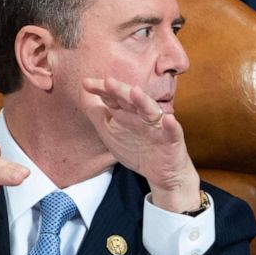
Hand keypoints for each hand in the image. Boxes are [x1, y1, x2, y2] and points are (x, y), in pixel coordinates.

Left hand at [82, 77, 201, 212]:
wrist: (161, 173)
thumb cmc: (135, 148)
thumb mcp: (109, 131)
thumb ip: (96, 113)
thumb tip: (82, 91)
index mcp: (126, 112)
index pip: (113, 97)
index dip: (102, 90)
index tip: (86, 83)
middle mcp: (141, 115)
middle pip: (130, 100)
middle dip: (120, 90)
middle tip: (108, 82)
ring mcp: (157, 126)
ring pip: (151, 110)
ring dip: (144, 101)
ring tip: (135, 92)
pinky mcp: (172, 140)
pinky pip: (172, 131)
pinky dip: (171, 125)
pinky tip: (168, 119)